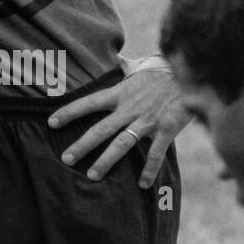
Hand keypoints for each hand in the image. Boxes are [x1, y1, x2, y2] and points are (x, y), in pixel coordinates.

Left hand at [47, 60, 188, 187]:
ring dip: (106, 161)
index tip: (51, 122)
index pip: (88, 103)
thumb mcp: (139, 66)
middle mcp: (129, 109)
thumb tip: (117, 58)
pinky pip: (156, 153)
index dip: (69, 112)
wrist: (192, 72)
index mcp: (120, 93)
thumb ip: (125, 66)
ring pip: (122, 144)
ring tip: (92, 176)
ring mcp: (147, 120)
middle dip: (82, 145)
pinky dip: (149, 169)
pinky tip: (142, 184)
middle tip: (66, 159)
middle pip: (100, 129)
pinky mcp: (167, 129)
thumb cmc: (163, 71)